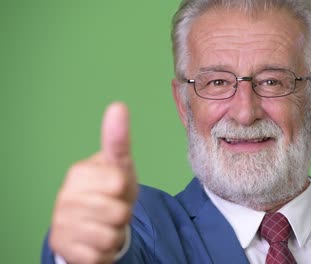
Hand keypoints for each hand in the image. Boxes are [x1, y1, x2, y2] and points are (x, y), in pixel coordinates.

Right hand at [49, 103, 137, 263]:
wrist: (93, 223)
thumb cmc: (110, 190)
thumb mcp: (119, 164)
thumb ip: (118, 139)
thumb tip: (118, 106)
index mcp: (79, 173)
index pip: (119, 183)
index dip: (124, 189)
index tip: (115, 187)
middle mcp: (65, 197)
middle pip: (118, 212)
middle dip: (122, 213)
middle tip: (112, 208)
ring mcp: (61, 223)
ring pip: (110, 235)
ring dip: (115, 233)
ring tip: (105, 224)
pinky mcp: (64, 248)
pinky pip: (100, 255)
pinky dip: (105, 251)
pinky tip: (95, 241)